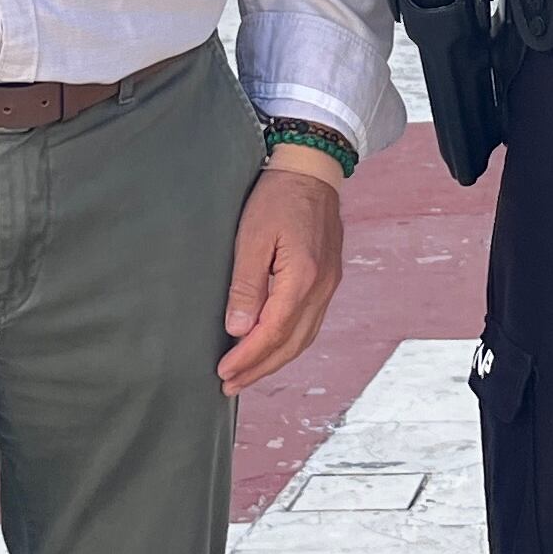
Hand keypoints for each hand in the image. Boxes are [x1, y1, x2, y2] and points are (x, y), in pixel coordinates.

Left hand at [217, 146, 345, 395]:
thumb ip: (247, 285)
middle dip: (260, 368)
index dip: (248, 358)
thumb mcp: (253, 236)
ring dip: (275, 359)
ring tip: (247, 373)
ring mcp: (329, 284)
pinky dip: (289, 342)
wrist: (312, 169)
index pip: (274, 332)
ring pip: (304, 337)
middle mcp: (322, 286)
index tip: (223, 372)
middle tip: (230, 384)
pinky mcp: (327, 279)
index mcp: (303, 277)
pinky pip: (310, 323)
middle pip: (292, 343)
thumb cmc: (278, 196)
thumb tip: (239, 329)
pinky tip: (272, 345)